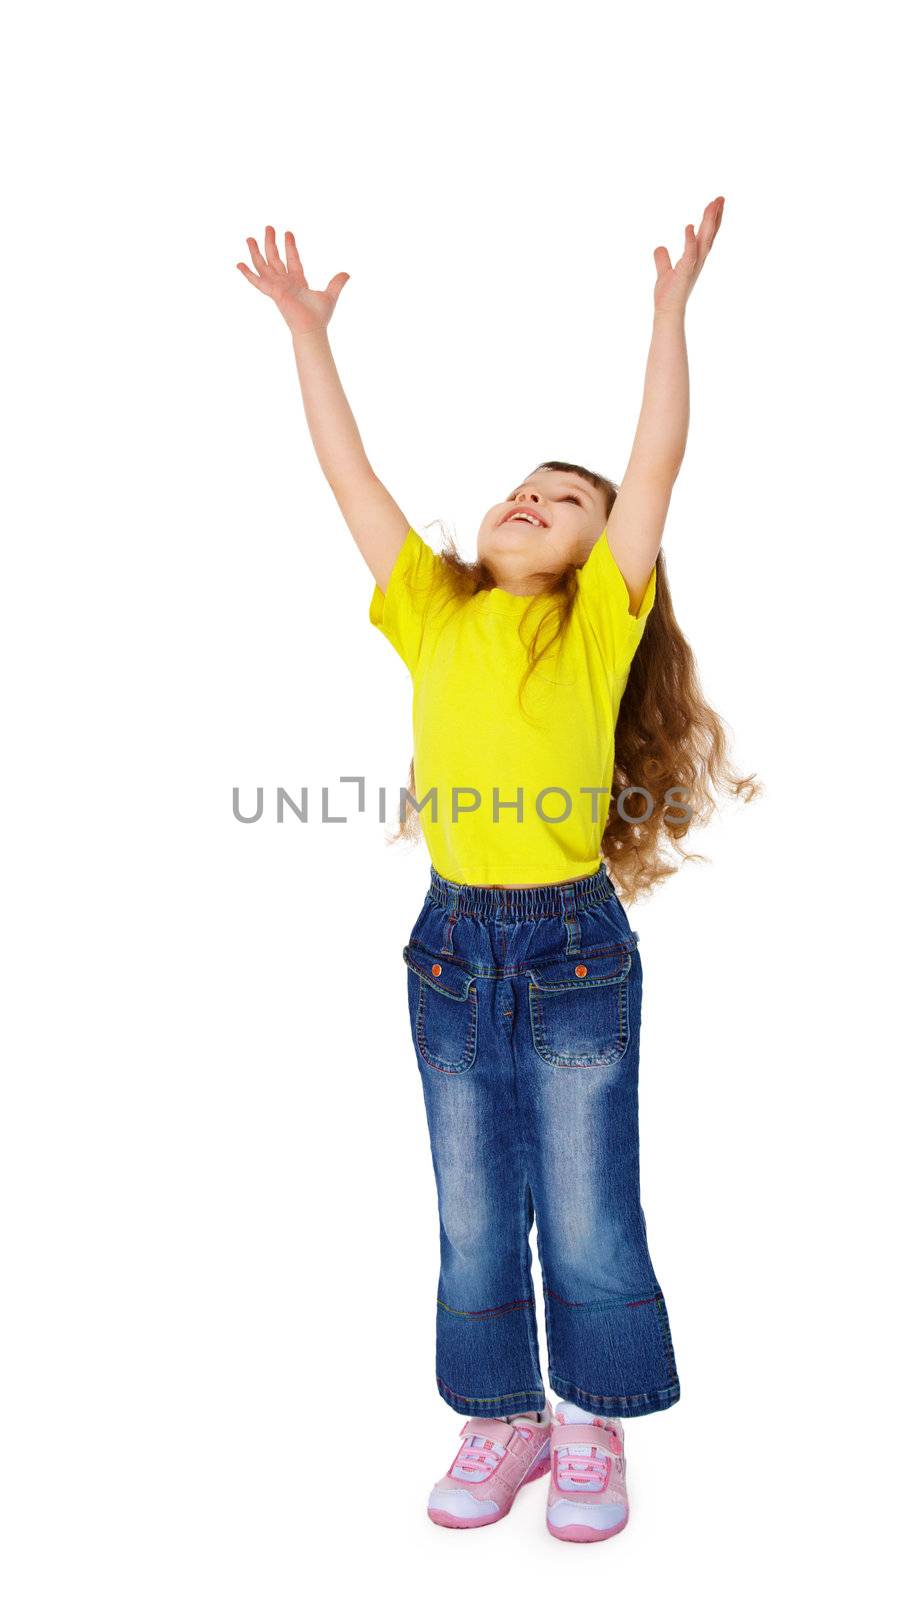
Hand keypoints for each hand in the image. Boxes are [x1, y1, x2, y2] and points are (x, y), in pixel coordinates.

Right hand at [236, 226, 349, 336]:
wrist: (312, 327)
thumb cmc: (319, 316)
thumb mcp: (330, 295)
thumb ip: (337, 283)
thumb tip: (347, 273)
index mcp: (297, 282)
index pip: (292, 259)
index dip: (290, 246)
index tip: (288, 233)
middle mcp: (285, 283)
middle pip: (275, 258)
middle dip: (271, 243)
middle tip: (269, 227)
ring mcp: (277, 287)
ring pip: (264, 266)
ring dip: (256, 252)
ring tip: (249, 238)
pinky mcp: (272, 292)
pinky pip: (257, 281)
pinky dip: (248, 273)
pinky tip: (238, 264)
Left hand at [652, 197, 723, 315]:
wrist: (667, 312)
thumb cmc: (668, 295)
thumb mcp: (664, 272)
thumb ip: (663, 259)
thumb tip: (659, 247)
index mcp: (694, 258)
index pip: (705, 235)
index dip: (712, 220)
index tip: (717, 204)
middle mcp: (697, 260)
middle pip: (709, 234)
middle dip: (715, 216)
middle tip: (720, 198)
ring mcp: (693, 266)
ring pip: (704, 240)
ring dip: (708, 223)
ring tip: (711, 206)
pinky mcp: (684, 272)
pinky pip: (689, 254)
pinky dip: (689, 240)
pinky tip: (689, 227)